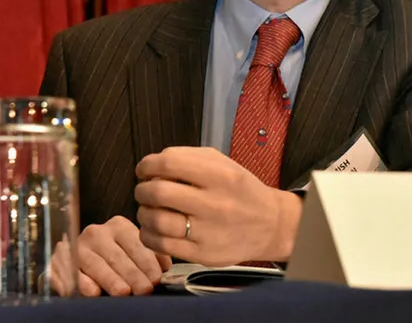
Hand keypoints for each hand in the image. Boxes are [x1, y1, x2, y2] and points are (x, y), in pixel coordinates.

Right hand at [50, 215, 171, 296]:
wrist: (78, 258)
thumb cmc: (113, 257)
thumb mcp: (131, 250)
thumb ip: (149, 255)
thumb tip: (164, 266)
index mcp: (118, 226)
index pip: (136, 243)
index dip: (148, 262)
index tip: (157, 278)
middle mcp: (97, 233)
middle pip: (117, 256)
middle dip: (133, 275)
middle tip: (145, 289)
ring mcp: (78, 248)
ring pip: (96, 265)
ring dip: (111, 280)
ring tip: (124, 292)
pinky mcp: (60, 263)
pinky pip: (73, 274)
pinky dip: (83, 284)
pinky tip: (93, 292)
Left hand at [134, 147, 302, 266]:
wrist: (270, 225)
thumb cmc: (242, 191)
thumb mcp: (224, 163)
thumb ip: (189, 157)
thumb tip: (155, 162)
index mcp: (220, 175)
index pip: (168, 164)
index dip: (147, 165)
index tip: (144, 169)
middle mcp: (214, 203)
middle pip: (158, 192)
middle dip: (142, 189)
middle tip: (144, 190)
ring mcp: (208, 232)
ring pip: (156, 221)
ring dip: (143, 212)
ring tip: (150, 209)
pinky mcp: (202, 254)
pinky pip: (161, 244)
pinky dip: (149, 234)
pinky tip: (155, 228)